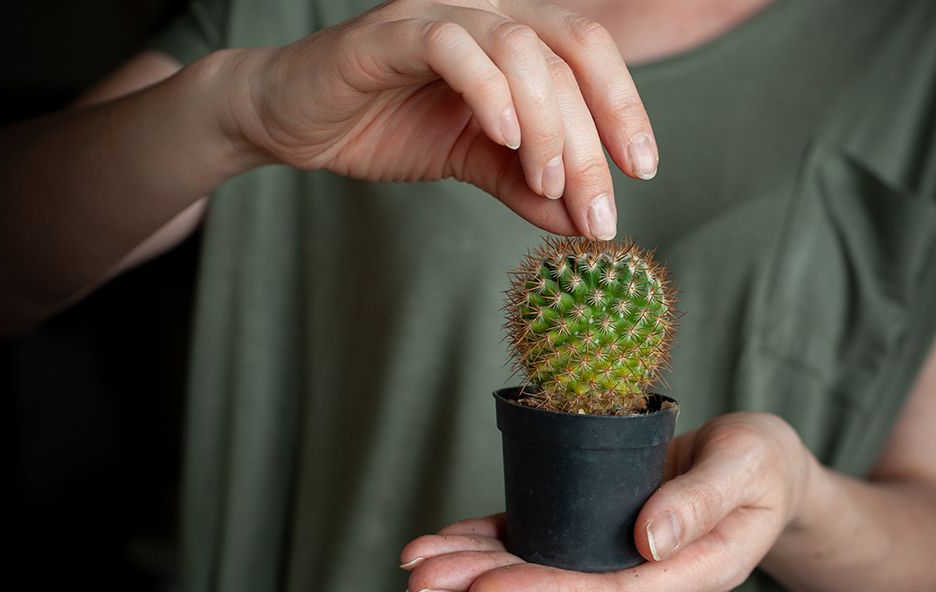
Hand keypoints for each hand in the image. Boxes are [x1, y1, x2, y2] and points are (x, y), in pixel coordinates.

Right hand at [218, 0, 656, 239]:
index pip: (589, 54)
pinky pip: (453, 47)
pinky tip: (504, 140)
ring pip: (519, 49)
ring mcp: (437, 16)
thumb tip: (584, 226)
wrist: (294, 121)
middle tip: (596, 209)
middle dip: (592, 137)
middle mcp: (485, 14)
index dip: (624, 106)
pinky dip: (488, 91)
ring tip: (545, 183)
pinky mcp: (389, 34)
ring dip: (546, 123)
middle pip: (565, 56)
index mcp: (513, 38)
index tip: (641, 169)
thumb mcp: (472, 163)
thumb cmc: (385, 126)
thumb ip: (527, 186)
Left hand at [399, 413, 814, 591]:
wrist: (760, 465)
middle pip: (561, 589)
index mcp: (690, 572)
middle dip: (487, 584)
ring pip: (540, 566)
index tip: (485, 590)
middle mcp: (645, 573)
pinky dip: (493, 537)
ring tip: (416, 563)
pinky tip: (449, 539)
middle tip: (420, 579)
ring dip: (475, 565)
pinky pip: (542, 536)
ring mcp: (617, 554)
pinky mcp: (597, 527)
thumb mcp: (749, 466)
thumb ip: (702, 502)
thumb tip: (650, 540)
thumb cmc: (762, 464)